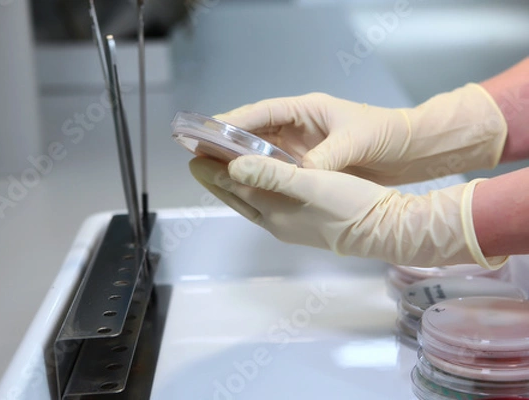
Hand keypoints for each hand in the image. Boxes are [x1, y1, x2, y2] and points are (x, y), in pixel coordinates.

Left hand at [189, 155, 507, 269]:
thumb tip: (233, 166)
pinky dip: (254, 192)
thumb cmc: (350, 205)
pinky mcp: (303, 225)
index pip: (235, 187)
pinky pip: (266, 206)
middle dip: (217, 181)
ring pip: (251, 203)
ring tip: (221, 172)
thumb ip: (271, 175)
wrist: (386, 231)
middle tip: (198, 164)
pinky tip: (258, 185)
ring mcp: (289, 226)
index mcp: (275, 211)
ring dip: (234, 187)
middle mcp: (276, 222)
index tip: (194, 156)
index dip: (213, 172)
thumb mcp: (312, 184)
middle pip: (238, 199)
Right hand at [214, 84, 506, 184]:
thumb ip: (324, 159)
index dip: (234, 122)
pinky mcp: (308, 162)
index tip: (209, 132)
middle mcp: (299, 125)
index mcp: (306, 109)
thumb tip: (297, 176)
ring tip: (213, 170)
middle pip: (256, 131)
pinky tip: (244, 183)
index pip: (262, 113)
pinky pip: (276, 166)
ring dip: (241, 159)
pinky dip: (260, 173)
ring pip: (262, 150)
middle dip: (229, 142)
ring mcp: (302, 144)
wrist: (410, 150)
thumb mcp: (353, 142)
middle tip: (199, 153)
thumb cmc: (385, 134)